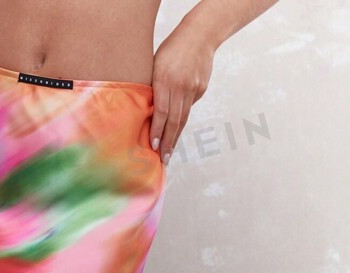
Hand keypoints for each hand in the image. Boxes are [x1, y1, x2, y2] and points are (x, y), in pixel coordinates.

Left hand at [150, 26, 215, 165]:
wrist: (200, 35)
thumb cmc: (171, 50)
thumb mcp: (156, 66)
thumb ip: (153, 89)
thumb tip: (149, 114)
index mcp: (165, 80)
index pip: (161, 112)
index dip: (157, 130)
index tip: (153, 146)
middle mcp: (181, 86)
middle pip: (174, 120)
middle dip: (168, 142)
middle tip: (163, 159)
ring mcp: (193, 89)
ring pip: (183, 118)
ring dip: (175, 137)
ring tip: (169, 152)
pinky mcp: (201, 89)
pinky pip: (188, 107)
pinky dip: (181, 118)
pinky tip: (176, 128)